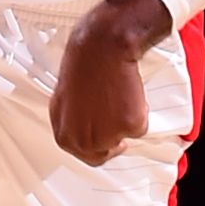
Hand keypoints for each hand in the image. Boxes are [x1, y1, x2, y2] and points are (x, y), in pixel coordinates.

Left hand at [50, 0, 167, 165]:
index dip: (99, 146)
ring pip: (125, 137)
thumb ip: (71, 122)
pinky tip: (127, 93)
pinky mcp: (130, 126)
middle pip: (105, 154)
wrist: (101, 49)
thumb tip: (83, 131)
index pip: (85, 156)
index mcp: (65, 136)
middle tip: (118, 117)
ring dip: (125, 121)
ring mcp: (108, 136)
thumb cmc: (81, 66)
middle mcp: (84, 141)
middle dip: (114, 138)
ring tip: (116, 96)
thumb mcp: (63, 100)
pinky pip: (141, 126)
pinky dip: (139, 111)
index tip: (107, 138)